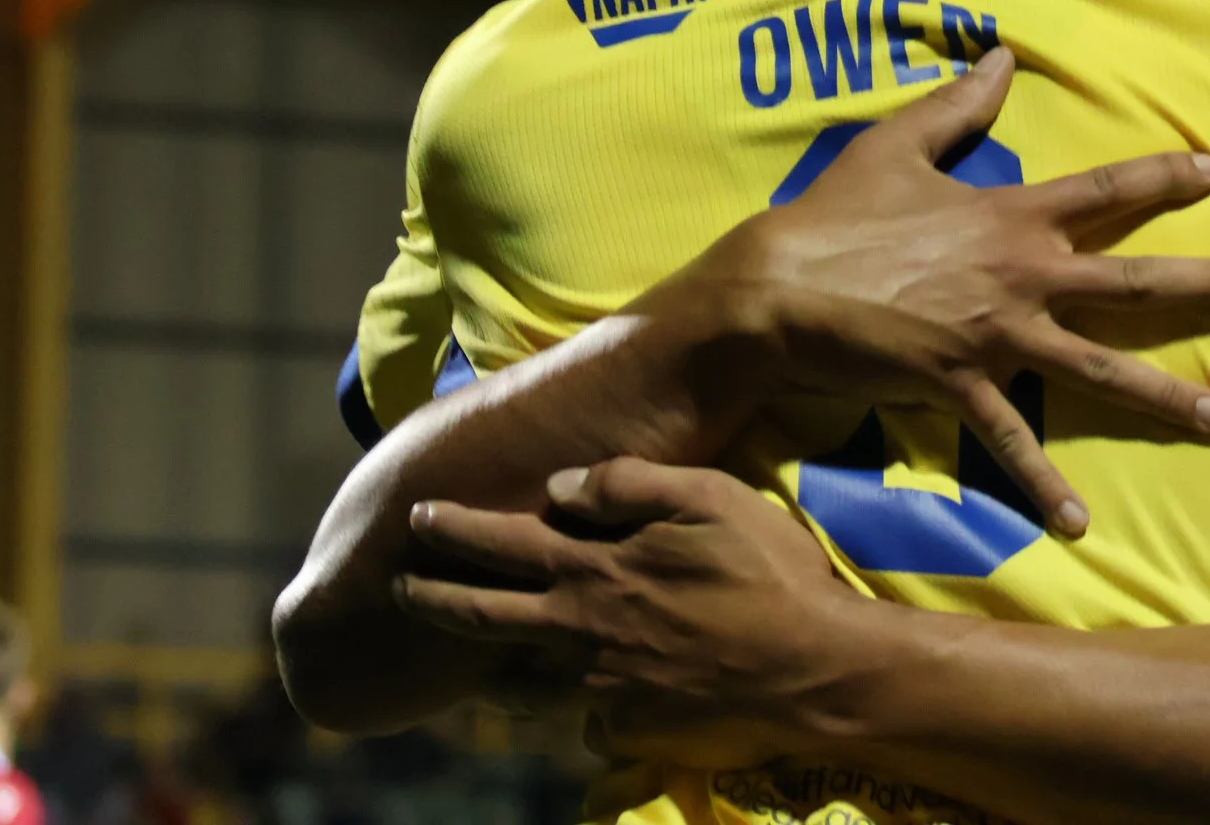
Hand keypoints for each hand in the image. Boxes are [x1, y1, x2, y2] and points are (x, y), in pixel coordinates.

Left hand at [397, 458, 875, 771]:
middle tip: (395, 588)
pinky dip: (560, 702)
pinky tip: (560, 693)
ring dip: (481, 663)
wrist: (815, 668)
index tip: (417, 516)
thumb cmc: (768, 570)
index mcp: (596, 570)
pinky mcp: (630, 726)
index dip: (453, 529)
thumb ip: (628, 483)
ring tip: (460, 654)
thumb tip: (560, 484)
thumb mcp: (708, 496)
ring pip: (518, 680)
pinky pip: (577, 714)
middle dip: (430, 600)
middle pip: (484, 619)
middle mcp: (583, 632)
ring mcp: (602, 688)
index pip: (502, 544)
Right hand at [650, 46, 1209, 534]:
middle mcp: (1021, 276)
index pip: (1105, 191)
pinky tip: (1080, 522)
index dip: (1164, 178)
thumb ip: (956, 105)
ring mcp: (997, 337)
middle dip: (1200, 285)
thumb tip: (1001, 58)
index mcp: (1009, 216)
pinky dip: (1045, 485)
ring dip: (1164, 396)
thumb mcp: (894, 144)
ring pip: (1100, 368)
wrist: (777, 290)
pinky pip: (1014, 442)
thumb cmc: (834, 215)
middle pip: (1130, 282)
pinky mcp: (963, 387)